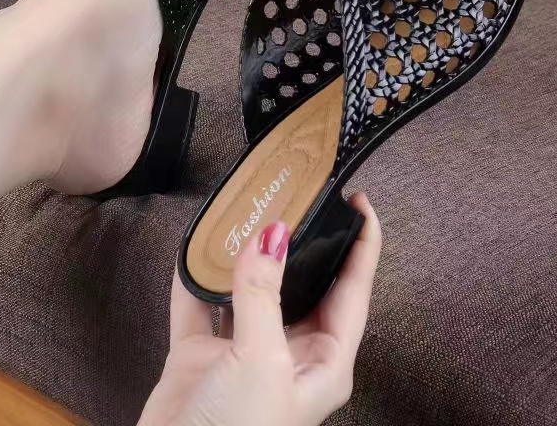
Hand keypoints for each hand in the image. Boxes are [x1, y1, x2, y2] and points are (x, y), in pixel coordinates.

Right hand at [139, 192, 380, 425]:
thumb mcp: (262, 361)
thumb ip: (264, 295)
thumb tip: (271, 236)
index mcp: (324, 361)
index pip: (353, 291)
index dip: (362, 246)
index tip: (360, 203)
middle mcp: (288, 352)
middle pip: (302, 283)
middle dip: (300, 240)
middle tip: (296, 196)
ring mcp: (243, 352)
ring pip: (249, 288)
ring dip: (243, 254)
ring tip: (246, 211)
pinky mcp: (202, 354)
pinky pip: (199, 304)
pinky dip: (194, 277)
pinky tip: (193, 248)